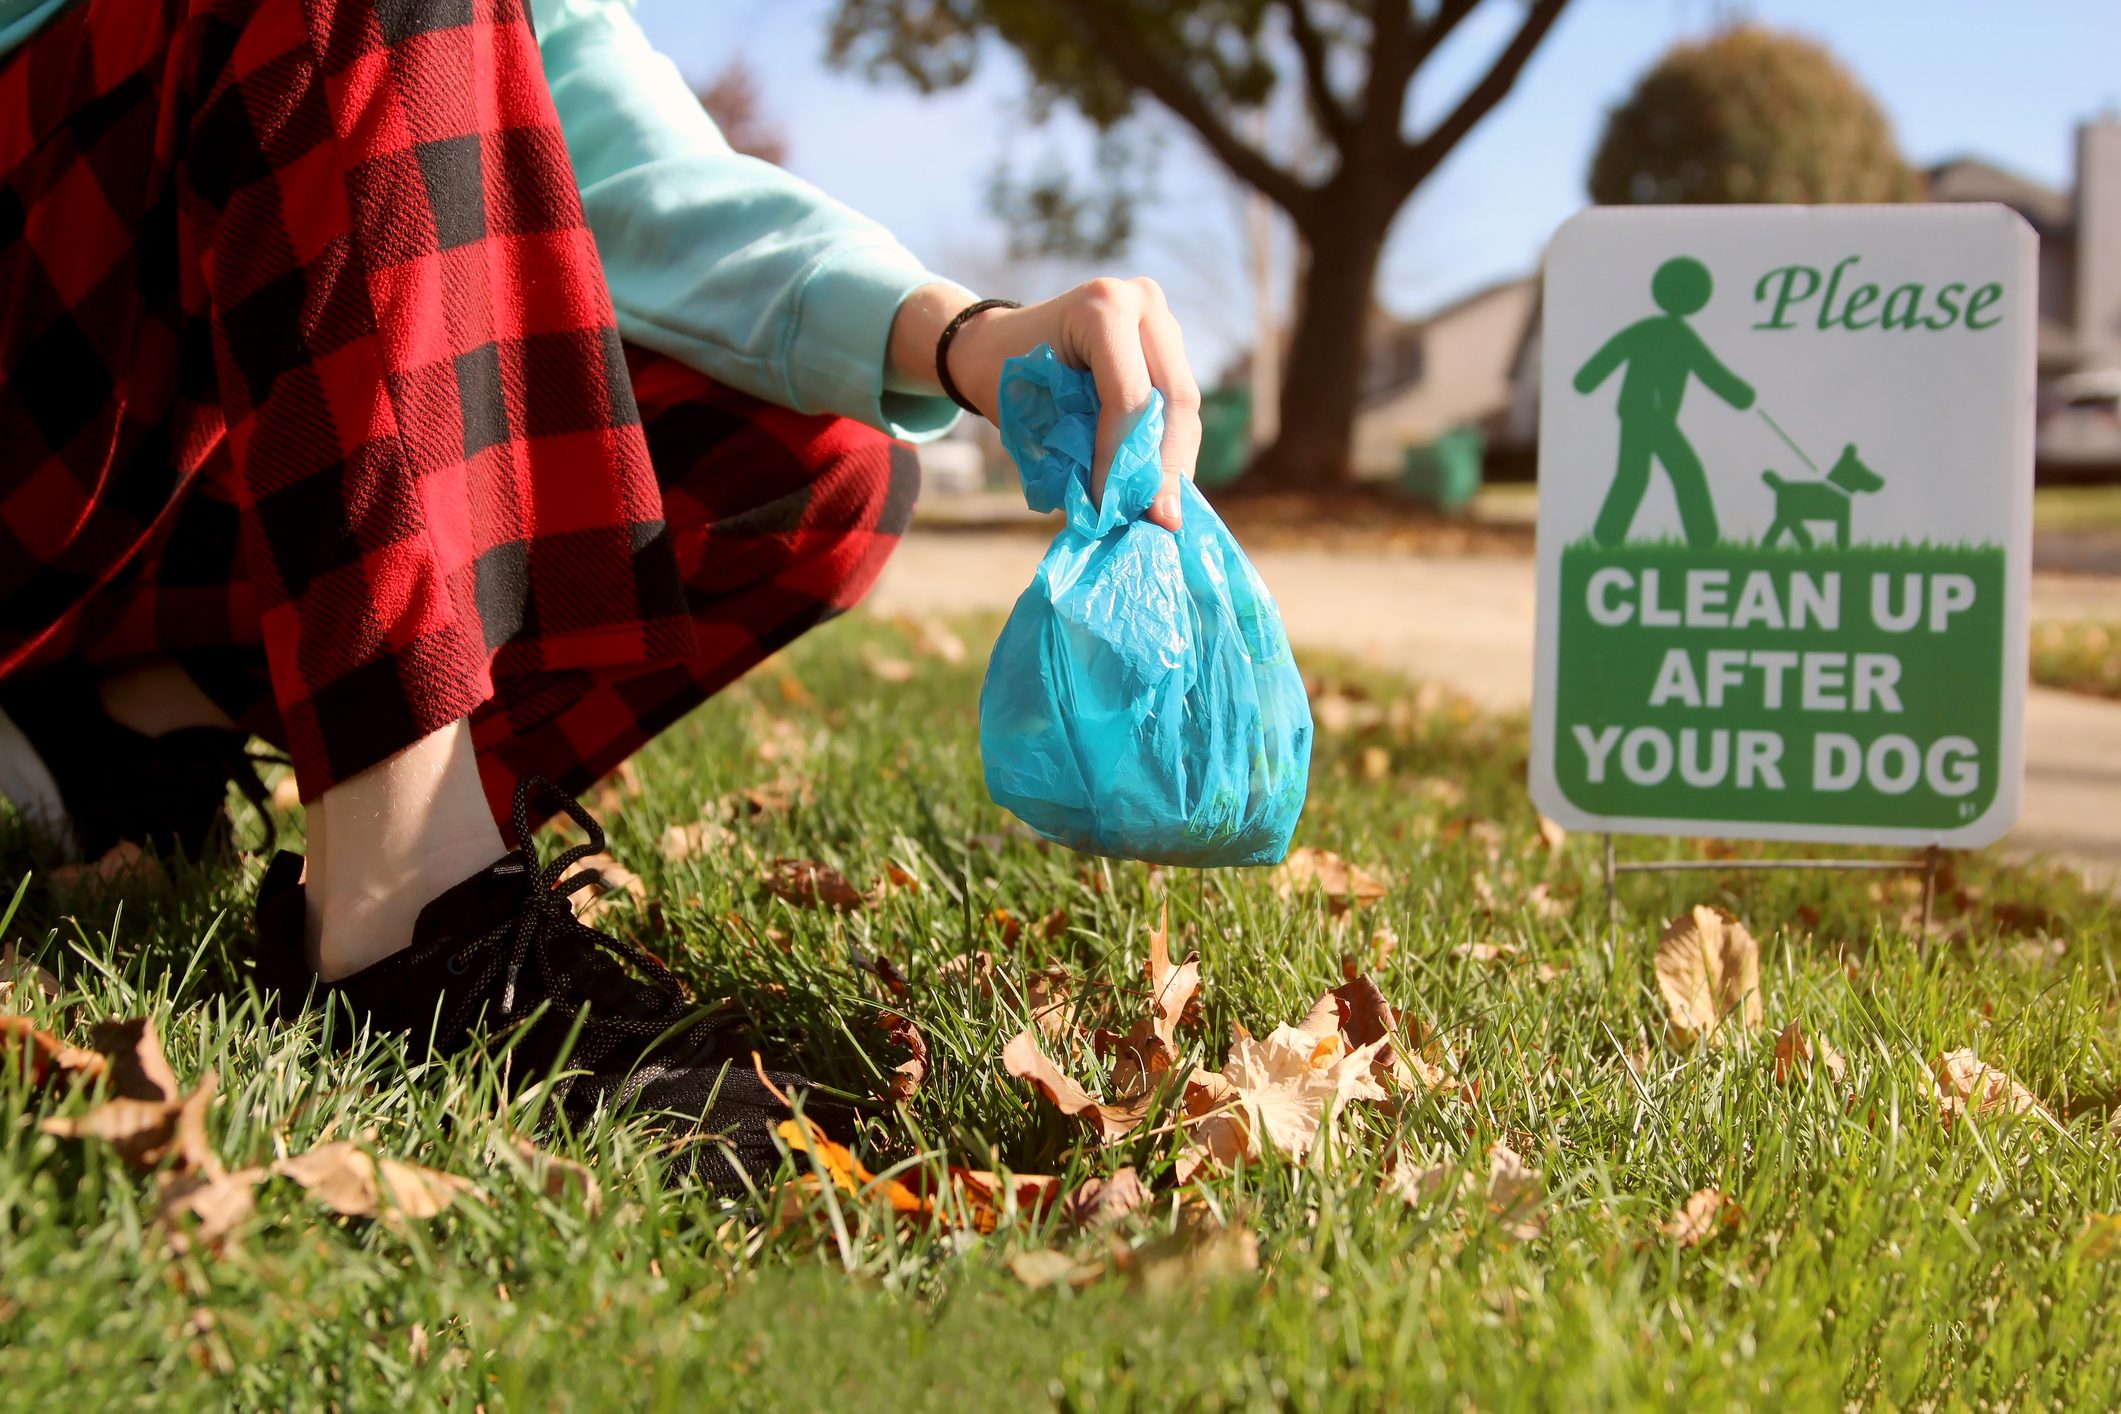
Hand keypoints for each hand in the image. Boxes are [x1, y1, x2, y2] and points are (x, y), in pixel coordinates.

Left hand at [891, 280, 1201, 532]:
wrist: (999, 343)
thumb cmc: (1005, 377)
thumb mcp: (1031, 413)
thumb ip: (1079, 454)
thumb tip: (1120, 511)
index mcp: (1101, 307)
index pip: (1128, 397)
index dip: (1122, 458)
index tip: (1108, 507)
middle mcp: (1142, 302)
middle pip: (1174, 398)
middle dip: (1164, 465)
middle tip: (1159, 519)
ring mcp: (1162, 319)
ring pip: (1184, 404)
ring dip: (1174, 461)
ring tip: (1161, 511)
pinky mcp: (1170, 343)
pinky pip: (1181, 405)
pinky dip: (1171, 447)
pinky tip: (1160, 486)